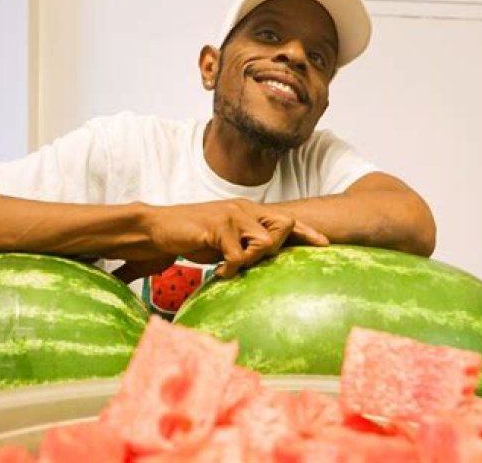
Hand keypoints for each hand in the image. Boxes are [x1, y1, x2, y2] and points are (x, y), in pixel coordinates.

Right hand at [132, 199, 327, 277]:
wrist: (156, 228)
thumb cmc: (191, 236)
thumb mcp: (223, 240)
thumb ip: (243, 245)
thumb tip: (261, 260)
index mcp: (248, 210)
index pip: (284, 219)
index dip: (306, 232)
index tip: (325, 245)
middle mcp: (243, 208)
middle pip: (283, 226)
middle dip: (278, 248)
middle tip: (252, 261)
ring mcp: (230, 215)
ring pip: (264, 242)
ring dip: (251, 260)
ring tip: (229, 268)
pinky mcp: (216, 227)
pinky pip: (237, 255)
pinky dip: (230, 269)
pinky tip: (217, 273)